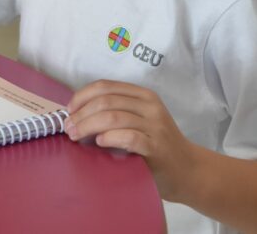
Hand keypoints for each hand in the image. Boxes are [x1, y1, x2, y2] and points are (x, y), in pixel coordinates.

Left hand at [66, 80, 197, 201]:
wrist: (188, 169)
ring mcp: (155, 125)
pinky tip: (99, 142)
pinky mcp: (156, 146)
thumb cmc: (156, 145)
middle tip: (68, 128)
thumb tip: (76, 115)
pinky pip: (128, 137)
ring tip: (76, 136)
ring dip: (88, 126)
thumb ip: (115, 113)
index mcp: (142, 95)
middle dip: (81, 114)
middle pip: (106, 101)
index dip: (82, 96)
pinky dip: (110, 137)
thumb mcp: (139, 120)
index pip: (105, 86)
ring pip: (113, 117)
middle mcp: (150, 106)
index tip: (69, 110)